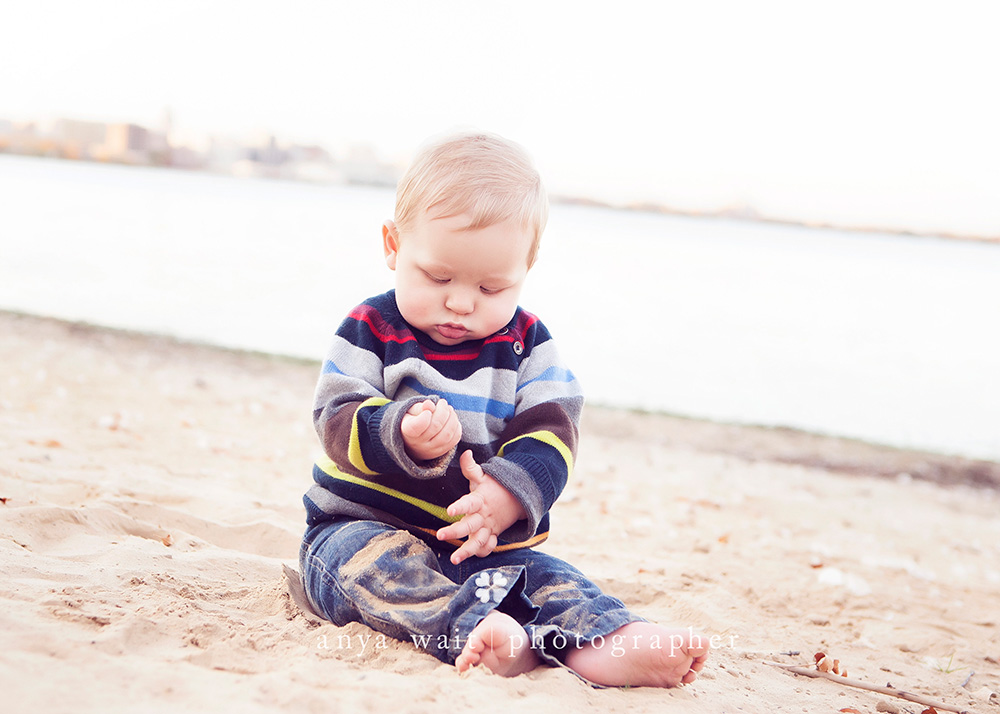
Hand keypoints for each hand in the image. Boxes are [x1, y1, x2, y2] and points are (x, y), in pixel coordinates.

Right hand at [400, 398, 461, 461]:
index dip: (425, 416)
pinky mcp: (441, 451)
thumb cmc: (413, 421)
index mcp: (407, 431)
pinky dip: (457, 426)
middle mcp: (418, 444)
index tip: (428, 411)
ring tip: (449, 409)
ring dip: (452, 418)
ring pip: (447, 434)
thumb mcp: (411, 412)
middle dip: (443, 411)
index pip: (417, 426)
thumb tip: (429, 404)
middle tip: (443, 403)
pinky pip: (454, 439)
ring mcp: (431, 450)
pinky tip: (452, 419)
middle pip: (436, 426)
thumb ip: (419, 407)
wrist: (413, 440)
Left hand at [437, 450, 526, 564]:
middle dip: (455, 531)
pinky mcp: (492, 535)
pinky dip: (482, 552)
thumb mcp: (483, 476)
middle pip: (469, 525)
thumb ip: (470, 467)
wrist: (517, 498)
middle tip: (440, 535)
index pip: (468, 503)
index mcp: (479, 500)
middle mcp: (483, 516)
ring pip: (479, 541)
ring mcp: (488, 527)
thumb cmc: (492, 487)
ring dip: (467, 550)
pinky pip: (489, 546)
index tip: (449, 511)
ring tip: (454, 559)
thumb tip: (464, 452)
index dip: (459, 507)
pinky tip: (471, 556)